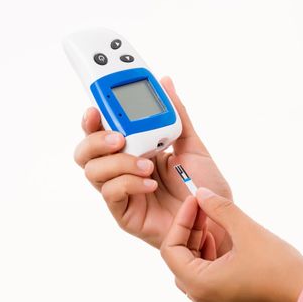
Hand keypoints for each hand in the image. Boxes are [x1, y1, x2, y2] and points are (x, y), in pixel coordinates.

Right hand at [74, 77, 231, 254]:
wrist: (216, 219)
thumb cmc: (204, 186)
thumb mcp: (192, 145)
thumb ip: (176, 114)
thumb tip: (166, 82)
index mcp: (134, 150)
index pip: (102, 131)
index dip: (92, 118)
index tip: (96, 107)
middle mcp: (122, 169)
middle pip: (86, 151)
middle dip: (95, 139)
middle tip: (119, 137)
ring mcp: (121, 191)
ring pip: (92, 171)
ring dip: (117, 162)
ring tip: (146, 165)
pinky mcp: (124, 213)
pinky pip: (111, 194)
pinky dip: (128, 183)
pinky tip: (150, 184)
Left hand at [160, 188, 302, 301]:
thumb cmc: (280, 269)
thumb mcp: (247, 231)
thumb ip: (220, 209)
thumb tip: (201, 193)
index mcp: (201, 285)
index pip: (171, 250)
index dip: (181, 221)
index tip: (194, 201)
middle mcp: (201, 299)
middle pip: (178, 259)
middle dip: (188, 229)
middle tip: (202, 206)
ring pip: (189, 267)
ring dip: (196, 241)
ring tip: (210, 220)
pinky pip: (203, 276)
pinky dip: (206, 255)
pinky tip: (219, 239)